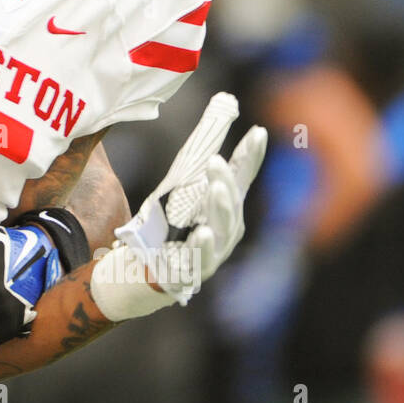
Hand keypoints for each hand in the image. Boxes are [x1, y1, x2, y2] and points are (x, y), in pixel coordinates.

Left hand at [90, 92, 266, 320]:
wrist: (145, 270)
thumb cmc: (166, 229)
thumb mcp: (177, 194)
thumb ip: (193, 169)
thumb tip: (204, 130)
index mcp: (224, 209)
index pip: (241, 179)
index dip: (250, 157)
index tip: (257, 131)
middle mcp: (225, 230)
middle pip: (232, 202)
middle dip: (226, 181)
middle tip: (214, 160)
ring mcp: (213, 252)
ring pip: (221, 229)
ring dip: (219, 208)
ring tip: (215, 189)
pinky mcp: (194, 272)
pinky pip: (201, 258)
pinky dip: (202, 245)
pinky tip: (201, 231)